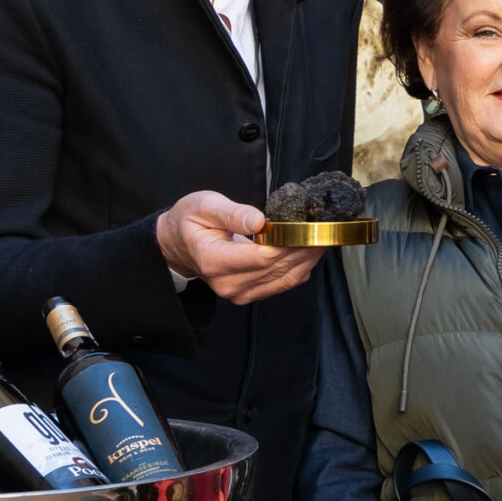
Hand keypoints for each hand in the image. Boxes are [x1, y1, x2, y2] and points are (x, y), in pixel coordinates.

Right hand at [156, 190, 322, 304]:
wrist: (179, 244)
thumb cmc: (191, 222)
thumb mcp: (204, 206)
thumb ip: (231, 213)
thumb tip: (258, 220)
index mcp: (213, 260)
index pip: (261, 257)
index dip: (288, 243)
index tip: (307, 228)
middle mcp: (226, 282)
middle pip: (277, 268)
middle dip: (303, 250)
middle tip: (322, 231)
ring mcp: (238, 292)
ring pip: (285, 279)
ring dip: (306, 260)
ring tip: (321, 239)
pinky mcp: (249, 294)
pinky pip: (283, 284)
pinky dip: (300, 268)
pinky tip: (308, 252)